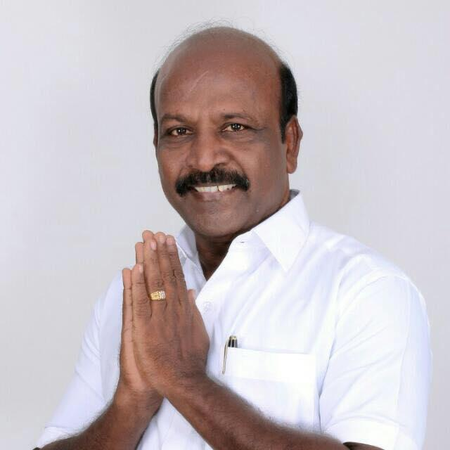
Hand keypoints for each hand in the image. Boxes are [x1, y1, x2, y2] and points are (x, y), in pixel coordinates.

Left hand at [119, 231, 209, 401]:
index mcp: (183, 308)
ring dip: (149, 261)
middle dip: (159, 252)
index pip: (177, 277)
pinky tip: (135, 268)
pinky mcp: (145, 328)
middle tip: (155, 233)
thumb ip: (192, 310)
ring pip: (153, 283)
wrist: (182, 381)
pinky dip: (137, 284)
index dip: (171, 257)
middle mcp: (172, 308)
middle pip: (165, 275)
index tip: (168, 241)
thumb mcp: (198, 331)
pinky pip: (140, 302)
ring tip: (146, 242)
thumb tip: (190, 292)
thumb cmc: (189, 360)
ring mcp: (159, 317)